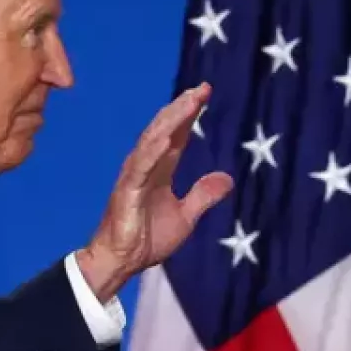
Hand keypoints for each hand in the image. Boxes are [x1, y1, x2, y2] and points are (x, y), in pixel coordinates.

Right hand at [77, 82, 233, 301]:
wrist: (122, 262)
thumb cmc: (146, 239)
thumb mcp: (186, 217)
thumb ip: (203, 196)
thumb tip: (227, 178)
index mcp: (160, 170)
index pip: (177, 135)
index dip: (190, 115)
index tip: (205, 93)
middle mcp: (146, 166)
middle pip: (165, 130)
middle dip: (182, 108)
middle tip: (201, 88)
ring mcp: (135, 176)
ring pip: (152, 141)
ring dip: (170, 121)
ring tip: (188, 103)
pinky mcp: (126, 191)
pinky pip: (140, 168)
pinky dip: (152, 151)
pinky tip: (166, 138)